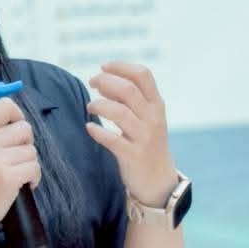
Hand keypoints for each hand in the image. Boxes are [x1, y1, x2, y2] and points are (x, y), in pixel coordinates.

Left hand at [85, 60, 178, 206]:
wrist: (158, 180)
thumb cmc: (147, 144)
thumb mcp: (147, 118)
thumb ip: (130, 100)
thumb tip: (105, 82)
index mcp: (156, 105)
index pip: (143, 75)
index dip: (121, 67)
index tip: (103, 67)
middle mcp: (152, 118)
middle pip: (128, 89)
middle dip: (106, 82)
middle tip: (92, 82)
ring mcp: (144, 137)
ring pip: (119, 112)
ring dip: (100, 105)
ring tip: (89, 106)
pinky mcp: (133, 156)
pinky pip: (112, 140)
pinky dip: (98, 131)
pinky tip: (89, 128)